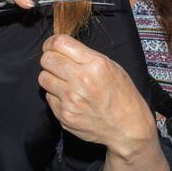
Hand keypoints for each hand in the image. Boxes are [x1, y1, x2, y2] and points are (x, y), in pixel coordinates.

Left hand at [38, 35, 155, 156]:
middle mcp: (81, 81)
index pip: (59, 43)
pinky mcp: (64, 115)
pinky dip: (56, 96)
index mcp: (95, 64)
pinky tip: (71, 98)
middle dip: (50, 59)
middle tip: (57, 64)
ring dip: (51, 77)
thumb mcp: (112, 67)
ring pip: (43, 78)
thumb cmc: (122, 95)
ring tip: (64, 82)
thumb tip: (59, 48)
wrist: (127, 128)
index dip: (51, 42)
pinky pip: (49, 97)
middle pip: (47, 59)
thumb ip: (85, 56)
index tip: (51, 46)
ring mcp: (71, 100)